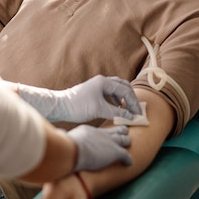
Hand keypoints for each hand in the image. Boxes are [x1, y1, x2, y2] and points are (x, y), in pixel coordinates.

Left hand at [18, 74, 141, 121]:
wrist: (60, 106)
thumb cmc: (78, 106)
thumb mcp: (99, 110)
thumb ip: (117, 113)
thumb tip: (131, 117)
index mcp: (104, 82)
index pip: (125, 90)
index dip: (134, 102)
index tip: (138, 114)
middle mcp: (102, 81)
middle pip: (123, 86)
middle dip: (131, 98)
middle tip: (136, 111)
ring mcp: (98, 86)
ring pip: (117, 89)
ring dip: (124, 99)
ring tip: (128, 111)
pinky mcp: (94, 92)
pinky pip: (111, 94)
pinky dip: (117, 101)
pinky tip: (118, 109)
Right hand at [68, 123, 131, 170]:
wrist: (74, 150)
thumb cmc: (66, 147)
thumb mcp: (65, 138)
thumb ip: (65, 136)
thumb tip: (59, 134)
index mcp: (89, 131)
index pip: (99, 131)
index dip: (104, 133)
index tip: (104, 135)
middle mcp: (101, 134)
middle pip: (115, 130)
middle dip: (120, 131)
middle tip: (124, 131)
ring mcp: (110, 142)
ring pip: (124, 139)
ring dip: (126, 142)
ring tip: (128, 143)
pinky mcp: (115, 152)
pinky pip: (126, 155)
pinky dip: (128, 160)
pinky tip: (128, 163)